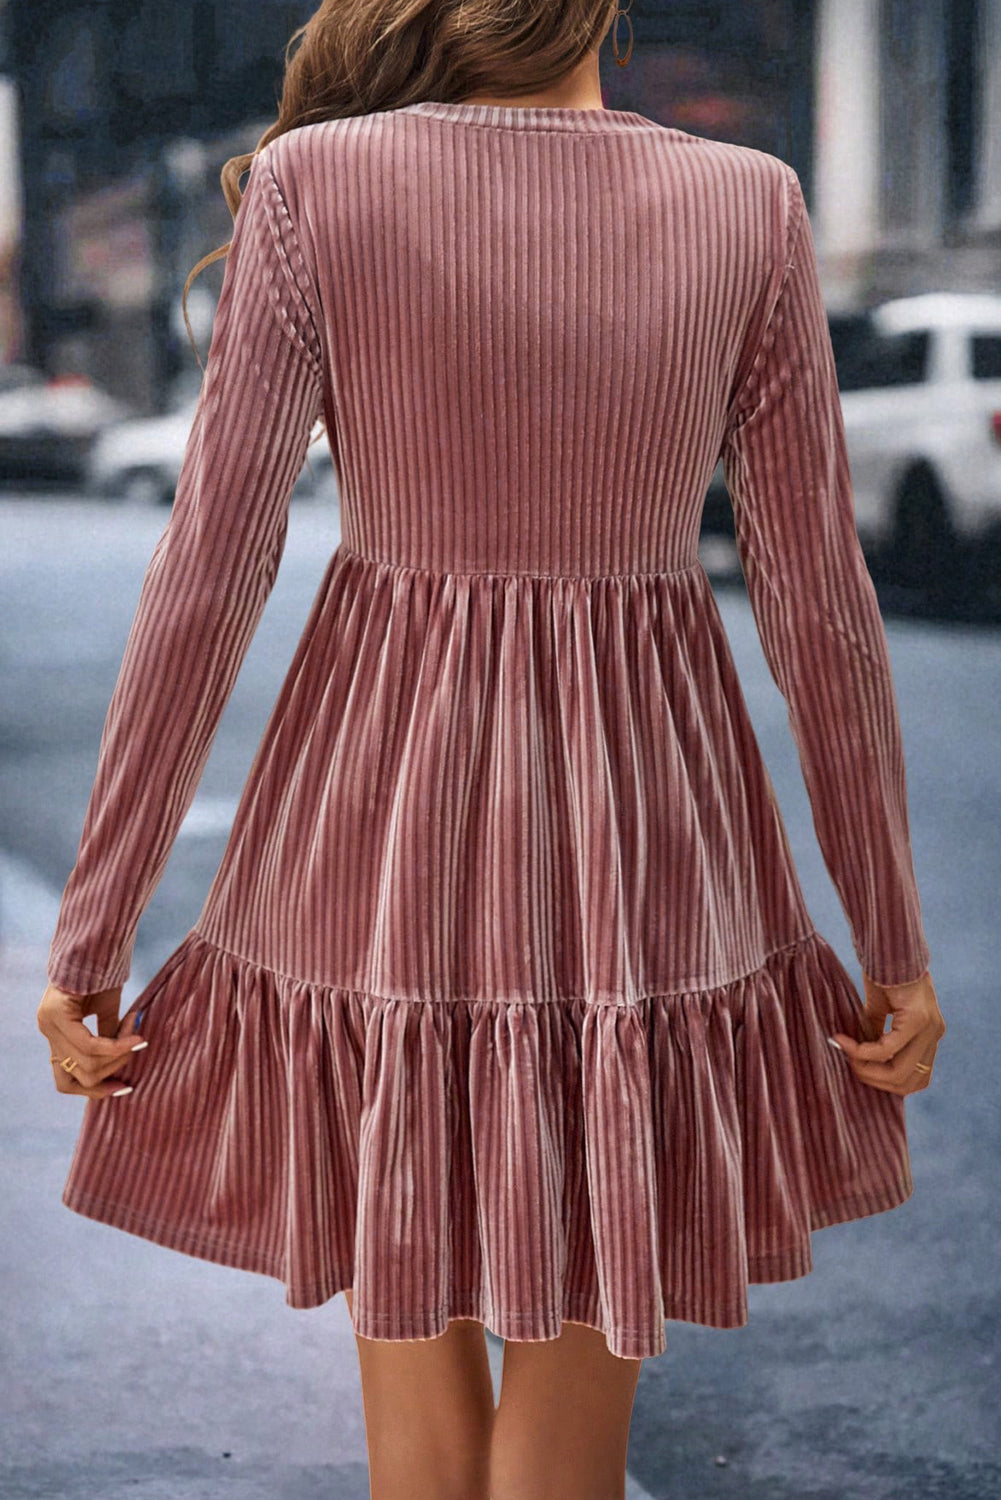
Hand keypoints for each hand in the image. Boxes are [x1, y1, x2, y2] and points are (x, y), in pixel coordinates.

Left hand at [37, 982, 146, 1100]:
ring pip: (85, 1065)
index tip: (124, 1087)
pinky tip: (136, 1039)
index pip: (67, 1080)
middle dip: (113, 1070)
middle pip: (78, 1077)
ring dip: (118, 1055)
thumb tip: (119, 1063)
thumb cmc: (104, 972)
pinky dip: (115, 1046)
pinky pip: (89, 1045)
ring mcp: (48, 1024)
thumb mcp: (108, 1010)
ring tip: (137, 1036)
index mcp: (56, 1033)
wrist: (96, 942)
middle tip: (136, 1049)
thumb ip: (108, 1036)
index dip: (95, 1090)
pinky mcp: (56, 1015)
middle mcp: (47, 1030)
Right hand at [829, 968, 943, 1096]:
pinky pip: (887, 1049)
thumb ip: (875, 1033)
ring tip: (846, 1053)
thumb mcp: (879, 1010)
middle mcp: (935, 1035)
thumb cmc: (883, 972)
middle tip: (849, 1064)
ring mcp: (930, 1029)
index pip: (915, 1079)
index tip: (858, 1068)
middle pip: (908, 1082)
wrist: (889, 945)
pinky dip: (862, 1051)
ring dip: (867, 1069)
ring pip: (899, 1071)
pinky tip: (845, 1041)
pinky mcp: (918, 1020)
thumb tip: (860, 1058)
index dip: (885, 1083)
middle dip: (873, 1079)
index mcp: (930, 1035)